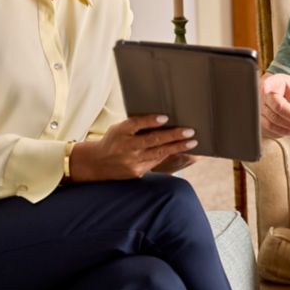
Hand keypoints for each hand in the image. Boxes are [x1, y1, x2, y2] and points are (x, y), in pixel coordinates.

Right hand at [69, 114, 197, 181]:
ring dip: (177, 147)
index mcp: (120, 132)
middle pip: (151, 140)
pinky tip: (181, 150)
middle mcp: (125, 147)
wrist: (97, 164)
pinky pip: (156, 162)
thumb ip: (136, 124)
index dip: (150, 121)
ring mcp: (131, 161)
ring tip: (192, 142)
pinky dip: (168, 155)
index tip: (165, 117)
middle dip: (173, 136)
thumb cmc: (114, 140)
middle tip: (190, 131)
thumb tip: (163, 118)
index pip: (135, 124)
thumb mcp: (119, 128)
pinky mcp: (136, 172)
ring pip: (158, 153)